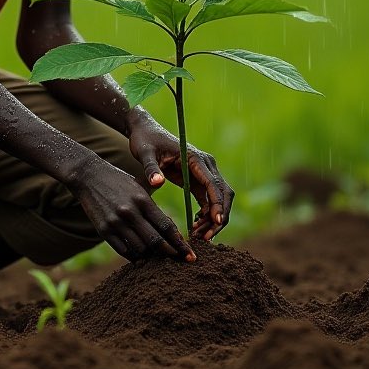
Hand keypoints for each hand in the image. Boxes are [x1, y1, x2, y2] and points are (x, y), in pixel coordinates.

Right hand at [68, 156, 195, 262]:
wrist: (88, 175)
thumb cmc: (118, 180)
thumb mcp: (138, 187)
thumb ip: (152, 207)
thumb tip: (170, 229)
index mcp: (142, 199)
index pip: (166, 226)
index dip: (180, 243)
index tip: (191, 254)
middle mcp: (130, 212)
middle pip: (156, 241)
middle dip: (172, 253)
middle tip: (183, 261)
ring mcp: (116, 222)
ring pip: (140, 248)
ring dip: (153, 256)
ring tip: (162, 259)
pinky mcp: (104, 230)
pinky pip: (123, 250)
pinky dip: (135, 256)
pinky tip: (143, 257)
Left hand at [126, 107, 234, 240]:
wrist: (145, 131)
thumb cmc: (145, 140)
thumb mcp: (144, 153)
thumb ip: (151, 168)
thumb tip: (158, 182)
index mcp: (195, 158)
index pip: (213, 183)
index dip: (217, 204)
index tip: (215, 222)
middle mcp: (205, 164)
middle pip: (223, 193)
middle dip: (219, 216)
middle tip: (206, 238)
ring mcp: (203, 171)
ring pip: (218, 198)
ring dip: (213, 218)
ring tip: (198, 236)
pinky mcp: (198, 178)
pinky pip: (209, 199)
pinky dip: (207, 214)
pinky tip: (196, 226)